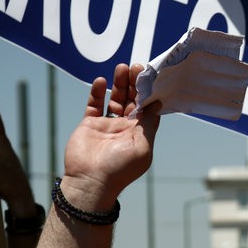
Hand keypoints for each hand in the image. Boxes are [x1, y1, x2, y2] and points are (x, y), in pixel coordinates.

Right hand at [61, 63, 161, 203]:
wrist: (90, 181)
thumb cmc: (119, 169)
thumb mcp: (142, 147)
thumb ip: (149, 124)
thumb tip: (157, 104)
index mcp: (140, 134)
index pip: (147, 108)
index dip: (149, 93)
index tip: (151, 76)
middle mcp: (125, 128)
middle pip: (132, 100)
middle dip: (134, 83)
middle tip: (136, 66)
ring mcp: (107, 125)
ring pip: (115, 99)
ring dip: (119, 83)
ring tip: (121, 68)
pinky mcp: (90, 124)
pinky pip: (94, 104)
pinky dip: (97, 92)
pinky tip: (101, 81)